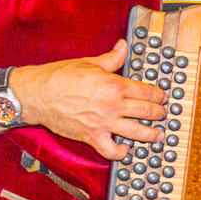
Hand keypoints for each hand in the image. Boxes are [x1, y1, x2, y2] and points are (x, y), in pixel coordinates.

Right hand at [14, 40, 166, 159]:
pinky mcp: (91, 136)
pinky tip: (126, 150)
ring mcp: (103, 123)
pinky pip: (111, 150)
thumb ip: (111, 58)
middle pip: (146, 112)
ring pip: (136, 132)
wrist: (36, 94)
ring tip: (158, 135)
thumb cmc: (59, 77)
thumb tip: (123, 46)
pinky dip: (121, 153)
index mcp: (114, 85)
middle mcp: (112, 105)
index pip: (146, 92)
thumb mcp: (88, 63)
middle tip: (164, 114)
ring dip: (150, 135)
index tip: (163, 97)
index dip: (159, 95)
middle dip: (159, 114)